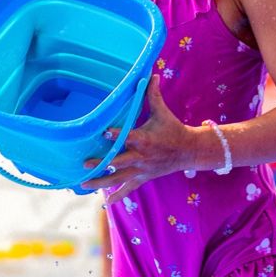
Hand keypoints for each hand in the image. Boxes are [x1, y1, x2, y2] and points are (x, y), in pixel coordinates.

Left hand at [80, 76, 192, 202]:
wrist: (190, 150)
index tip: (102, 132)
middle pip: (119, 162)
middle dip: (102, 164)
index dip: (115, 135)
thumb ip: (152, 94)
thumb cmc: (173, 128)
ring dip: (102, 182)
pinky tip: (105, 204)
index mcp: (144, 139)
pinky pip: (130, 189)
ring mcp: (142, 169)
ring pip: (120, 178)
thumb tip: (150, 73)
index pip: (128, 137)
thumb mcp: (162, 111)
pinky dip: (118, 196)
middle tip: (85, 164)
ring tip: (84, 184)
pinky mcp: (144, 178)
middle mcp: (141, 156)